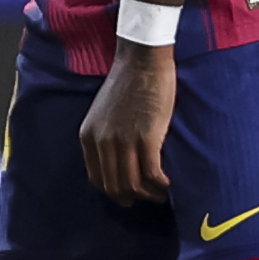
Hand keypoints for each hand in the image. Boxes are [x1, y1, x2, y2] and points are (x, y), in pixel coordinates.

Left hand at [79, 46, 177, 206]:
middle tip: (150, 197)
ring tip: (162, 192)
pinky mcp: (145, 137)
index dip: (115, 190)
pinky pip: (151, 174)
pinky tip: (169, 184)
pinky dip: (161, 185)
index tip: (131, 191)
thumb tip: (119, 160)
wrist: (141, 61)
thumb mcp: (104, 113)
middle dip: (132, 198)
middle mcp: (101, 142)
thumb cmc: (128, 83)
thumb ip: (105, 135)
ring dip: (149, 195)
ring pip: (132, 185)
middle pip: (114, 186)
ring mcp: (122, 141)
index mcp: (89, 136)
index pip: (97, 178)